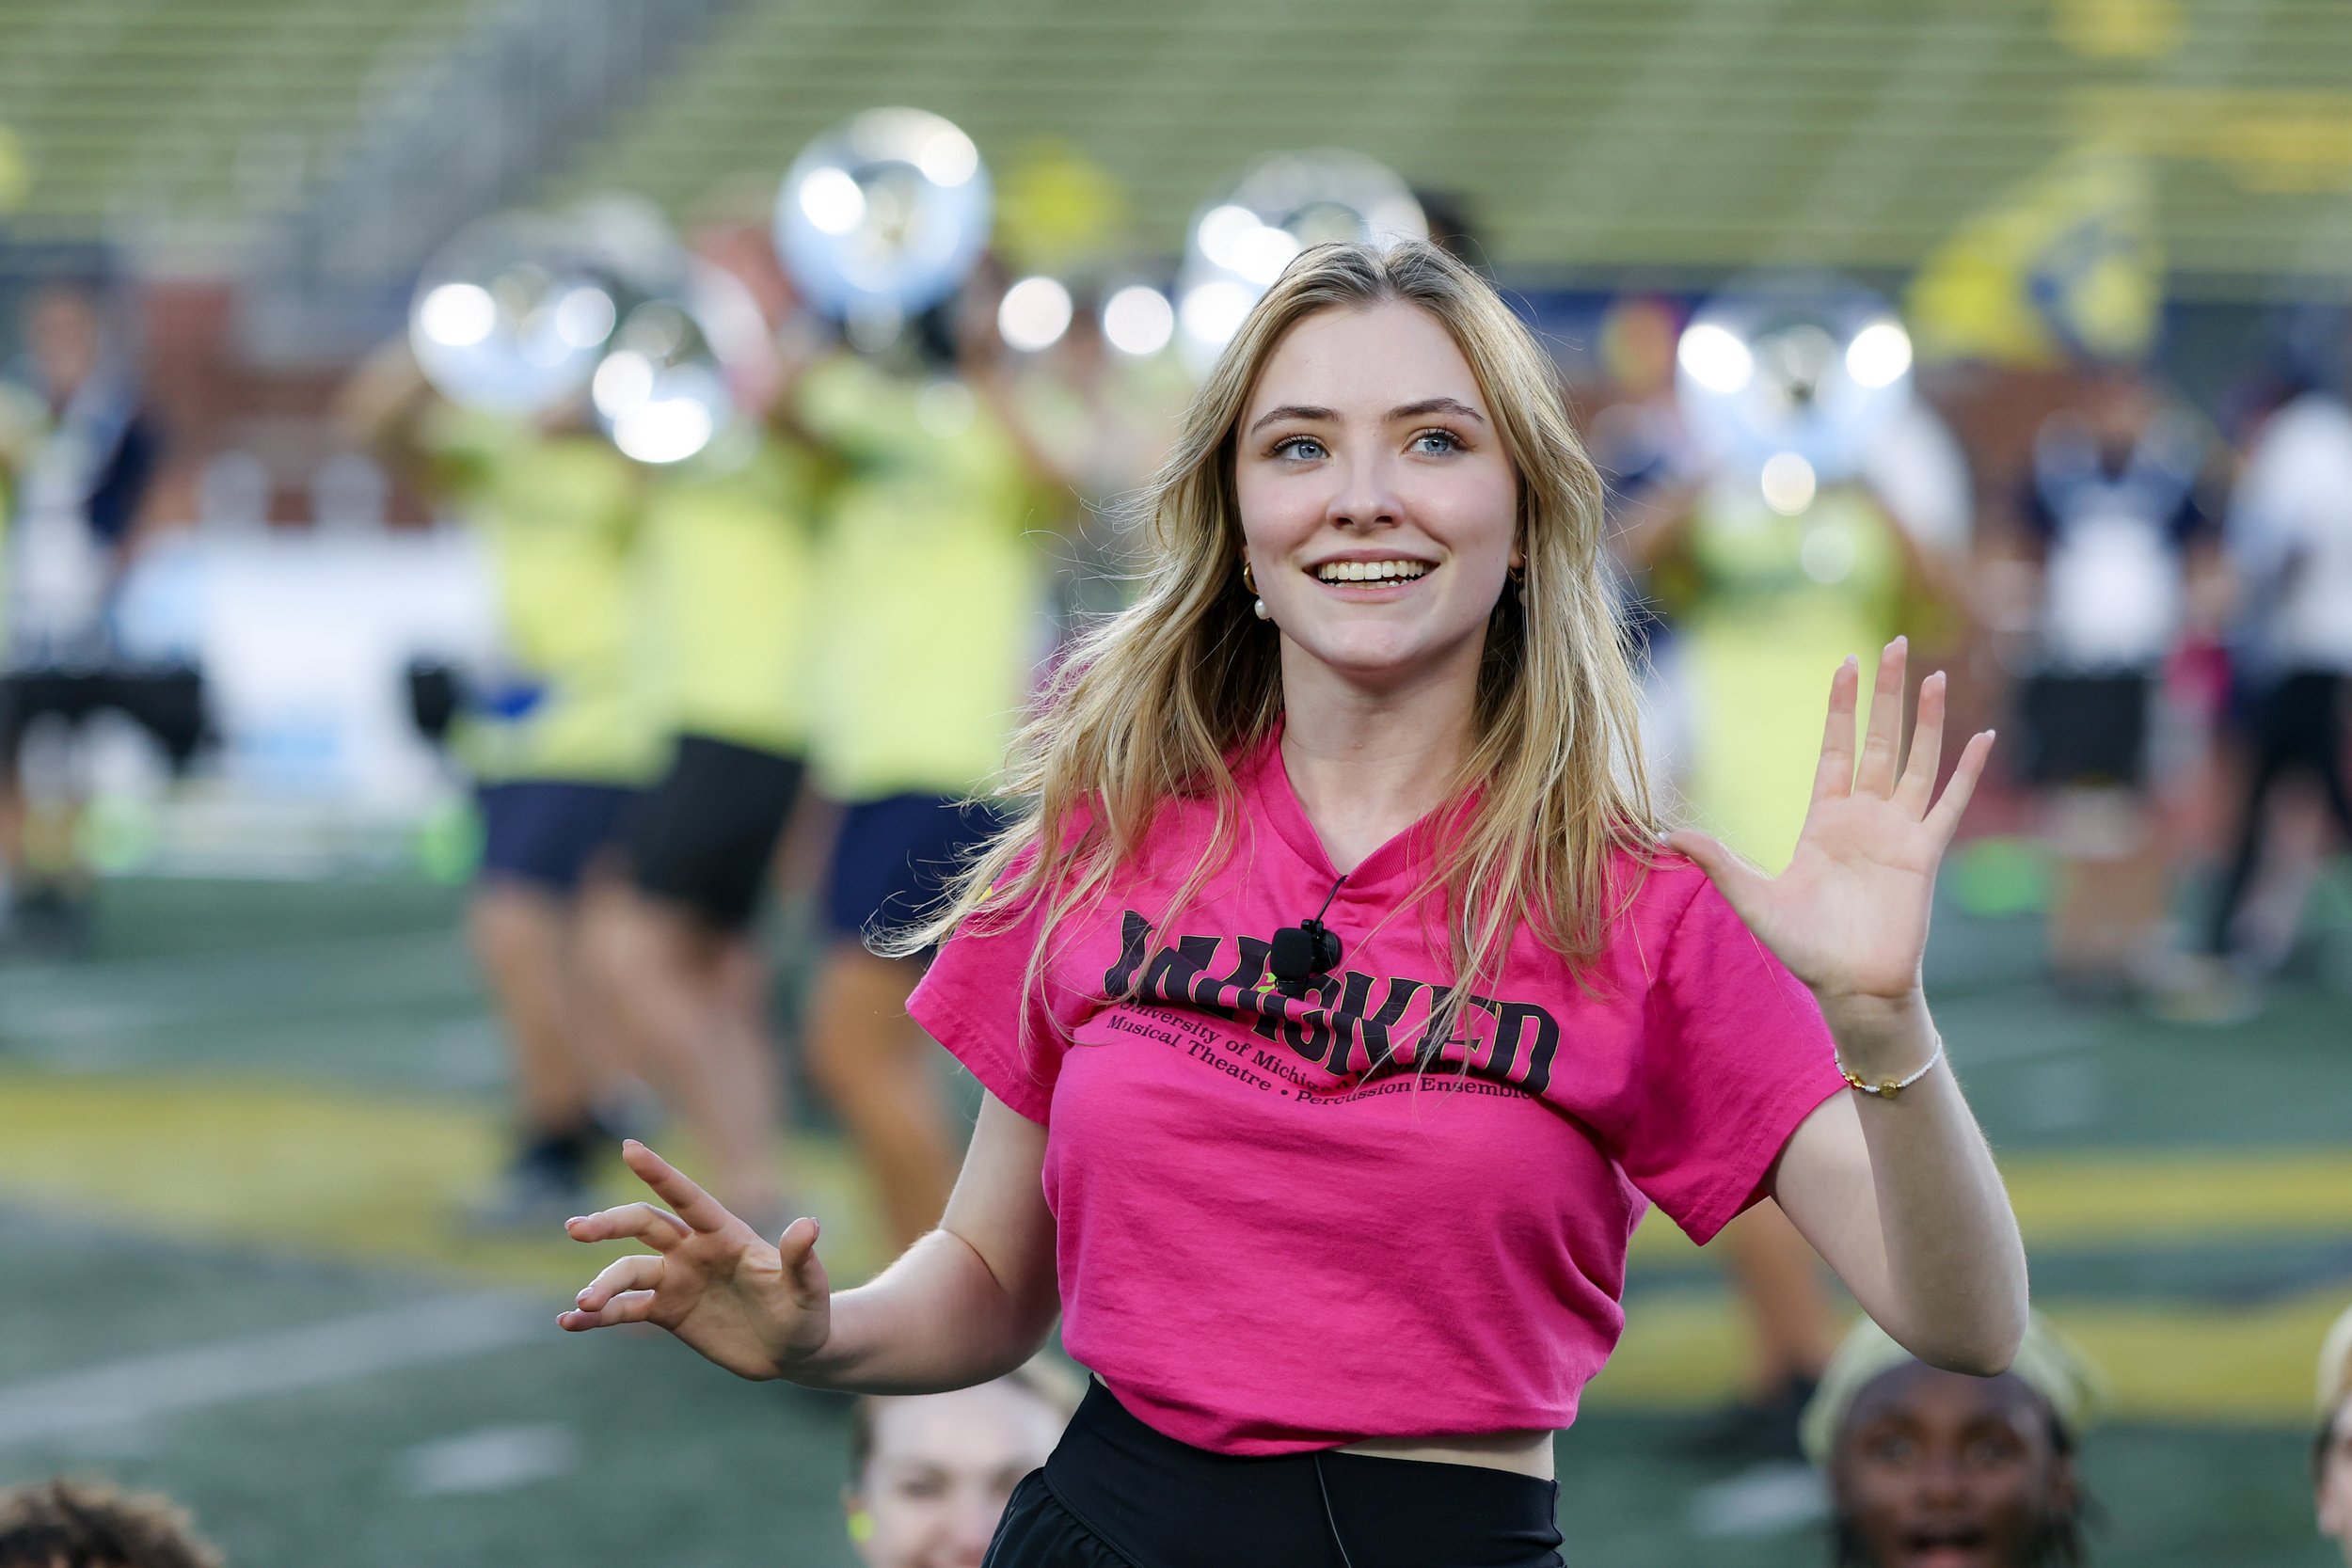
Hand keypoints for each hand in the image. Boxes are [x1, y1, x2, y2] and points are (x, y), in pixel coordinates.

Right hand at [557, 1141, 829, 1380]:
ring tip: (582, 1304)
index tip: (629, 1147)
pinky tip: (569, 1323)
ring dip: (602, 1284)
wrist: (792, 1351)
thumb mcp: (808, 1289)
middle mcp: (694, 1250)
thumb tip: (809, 1225)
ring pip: (628, 1271)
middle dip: (609, 1223)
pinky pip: (624, 1310)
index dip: (660, 1173)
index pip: (687, 1197)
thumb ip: (802, 1259)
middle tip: (576, 1229)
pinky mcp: (666, 1311)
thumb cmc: (807, 1313)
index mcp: (725, 1233)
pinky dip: (596, 1317)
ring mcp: (676, 1279)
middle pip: (643, 1224)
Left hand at [1666, 639, 1991, 1017]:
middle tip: (1897, 644)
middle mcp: (1864, 817)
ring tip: (1935, 675)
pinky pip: (1949, 803)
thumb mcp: (1751, 896)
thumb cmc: (1804, 946)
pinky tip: (1984, 735)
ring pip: (1916, 760)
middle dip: (1887, 693)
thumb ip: (1718, 859)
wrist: (1850, 986)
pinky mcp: (1924, 853)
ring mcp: (1898, 832)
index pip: (1836, 749)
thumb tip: (1668, 832)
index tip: (1847, 664)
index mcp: (1825, 819)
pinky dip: (1966, 771)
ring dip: (1928, 719)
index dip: (1842, 707)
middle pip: (1880, 740)